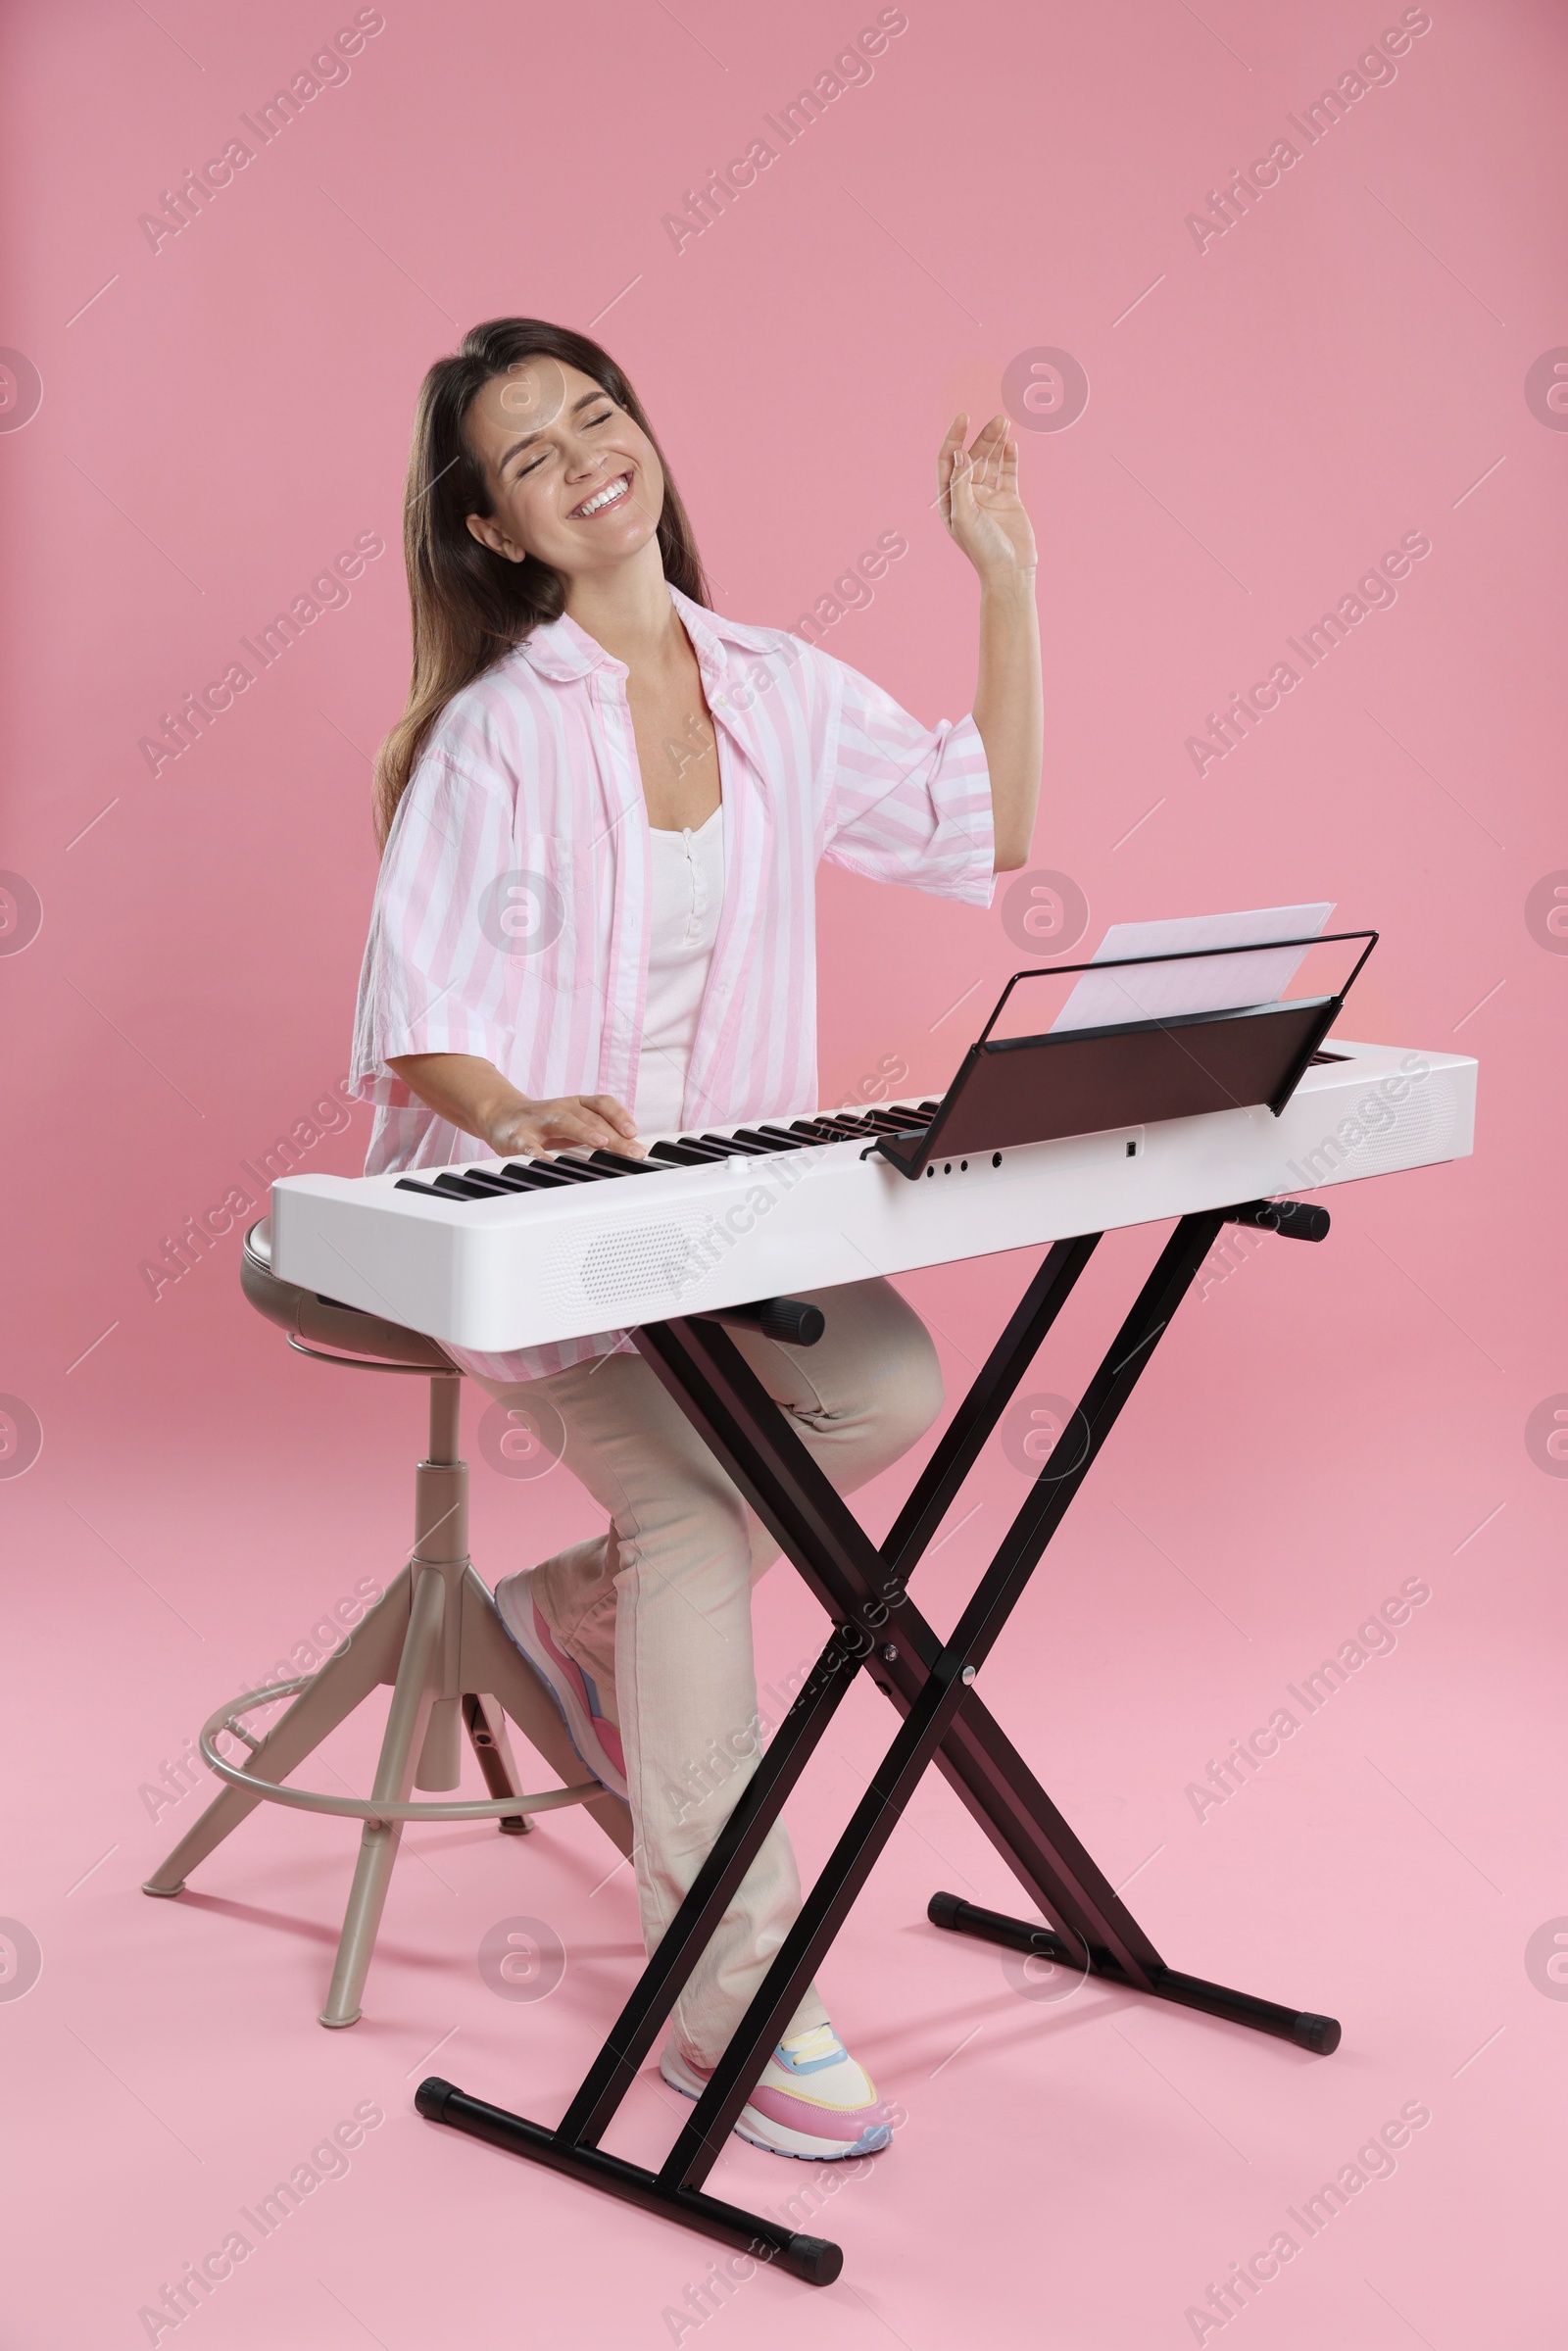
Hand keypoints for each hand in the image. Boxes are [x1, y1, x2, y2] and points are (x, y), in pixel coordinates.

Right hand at [487, 1093, 643, 1159]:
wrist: (500, 1116)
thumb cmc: (544, 1123)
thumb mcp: (574, 1123)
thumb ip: (600, 1132)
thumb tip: (632, 1148)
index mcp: (576, 1105)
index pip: (603, 1104)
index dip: (621, 1116)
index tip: (636, 1134)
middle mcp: (561, 1108)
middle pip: (590, 1118)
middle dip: (614, 1135)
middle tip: (632, 1152)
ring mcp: (540, 1120)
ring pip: (564, 1121)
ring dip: (584, 1131)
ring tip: (601, 1143)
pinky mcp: (518, 1135)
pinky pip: (528, 1144)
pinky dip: (538, 1153)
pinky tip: (548, 1162)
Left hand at [938, 412, 1036, 585]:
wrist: (1010, 571)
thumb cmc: (983, 549)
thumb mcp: (965, 515)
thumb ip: (960, 484)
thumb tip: (958, 453)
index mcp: (950, 500)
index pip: (948, 461)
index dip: (953, 438)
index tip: (963, 418)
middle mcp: (967, 495)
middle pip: (972, 457)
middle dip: (982, 437)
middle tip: (997, 420)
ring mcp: (989, 496)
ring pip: (991, 461)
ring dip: (996, 442)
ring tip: (1004, 423)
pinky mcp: (1008, 499)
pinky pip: (1008, 472)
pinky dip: (1009, 458)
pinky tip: (1012, 444)